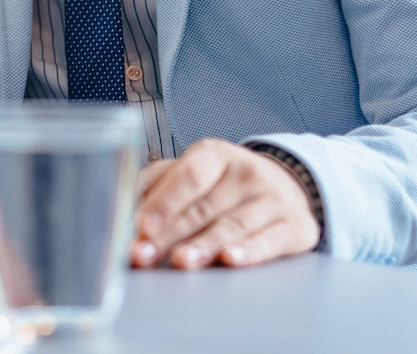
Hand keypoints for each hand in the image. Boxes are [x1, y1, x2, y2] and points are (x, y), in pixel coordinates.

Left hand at [130, 139, 318, 269]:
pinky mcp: (296, 226)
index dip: (165, 201)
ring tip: (181, 261)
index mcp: (215, 154)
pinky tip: (230, 260)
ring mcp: (274, 198)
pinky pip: (271, 240)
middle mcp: (246, 172)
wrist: (286, 187)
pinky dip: (250, 252)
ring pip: (233, 225)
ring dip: (204, 245)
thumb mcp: (190, 174)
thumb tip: (120, 209)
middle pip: (204, 207)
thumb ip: (155, 187)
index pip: (189, 175)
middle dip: (171, 234)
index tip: (142, 225)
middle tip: (144, 255)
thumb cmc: (222, 185)